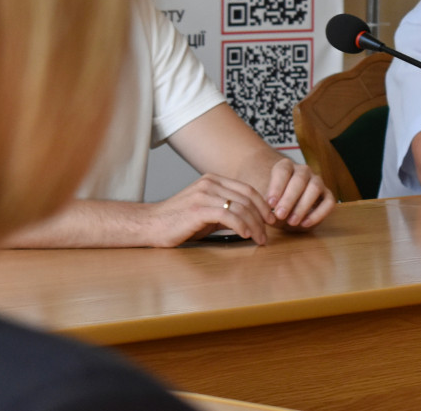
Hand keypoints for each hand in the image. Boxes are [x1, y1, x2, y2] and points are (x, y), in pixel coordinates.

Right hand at [146, 174, 275, 246]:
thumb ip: (228, 212)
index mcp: (214, 180)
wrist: (150, 225)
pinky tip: (246, 235)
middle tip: (268, 233)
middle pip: (247, 198)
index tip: (270, 220)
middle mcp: (210, 183)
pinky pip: (228, 216)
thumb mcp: (208, 213)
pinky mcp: (198, 209)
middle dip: (262, 217)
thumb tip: (251, 222)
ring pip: (241, 207)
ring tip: (260, 239)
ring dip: (255, 225)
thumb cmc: (179, 221)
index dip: (263, 205)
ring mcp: (204, 194)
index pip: (247, 190)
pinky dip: (241, 226)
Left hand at [265, 159, 335, 229]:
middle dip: (289, 199)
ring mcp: (317, 182)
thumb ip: (266, 207)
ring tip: (292, 222)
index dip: (277, 187)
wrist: (286, 209)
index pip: (283, 170)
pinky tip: (305, 224)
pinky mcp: (328, 196)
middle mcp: (304, 171)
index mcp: (286, 166)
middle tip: (280, 215)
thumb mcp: (266, 204)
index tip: (270, 204)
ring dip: (303, 206)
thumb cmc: (274, 203)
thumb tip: (268, 213)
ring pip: (315, 188)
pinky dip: (318, 214)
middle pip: (299, 179)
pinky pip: (328, 202)